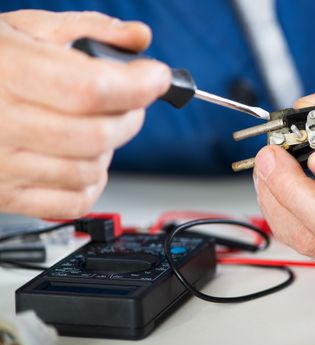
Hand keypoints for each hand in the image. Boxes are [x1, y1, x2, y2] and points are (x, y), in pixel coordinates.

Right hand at [0, 10, 170, 217]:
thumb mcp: (28, 29)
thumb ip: (89, 29)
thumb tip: (138, 37)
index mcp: (7, 72)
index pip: (89, 89)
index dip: (136, 85)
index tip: (156, 77)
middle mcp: (0, 123)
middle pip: (98, 135)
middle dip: (131, 116)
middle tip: (129, 101)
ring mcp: (2, 166)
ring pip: (90, 171)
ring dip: (110, 148)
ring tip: (94, 126)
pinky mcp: (7, 195)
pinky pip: (75, 203)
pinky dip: (93, 182)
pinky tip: (83, 159)